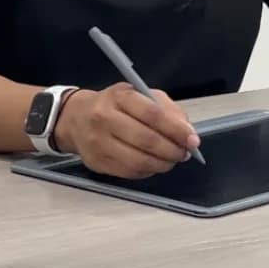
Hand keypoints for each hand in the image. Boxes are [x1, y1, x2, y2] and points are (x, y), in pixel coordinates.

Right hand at [52, 83, 200, 178]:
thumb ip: (166, 109)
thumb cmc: (114, 105)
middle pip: (147, 140)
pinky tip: (153, 164)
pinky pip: (130, 172)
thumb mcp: (139, 95)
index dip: (176, 130)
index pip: (153, 114)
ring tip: (171, 160)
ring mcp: (98, 143)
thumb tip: (187, 133)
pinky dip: (148, 171)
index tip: (192, 140)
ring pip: (139, 161)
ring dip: (162, 164)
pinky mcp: (97, 163)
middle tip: (184, 153)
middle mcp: (105, 118)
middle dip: (172, 150)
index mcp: (119, 96)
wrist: (76, 118)